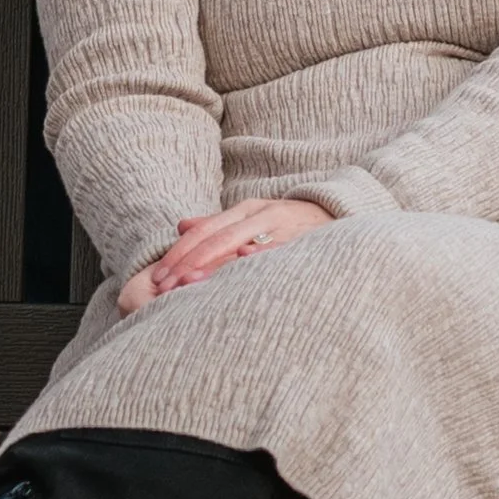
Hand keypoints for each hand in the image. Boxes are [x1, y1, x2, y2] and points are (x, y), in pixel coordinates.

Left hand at [118, 197, 330, 314]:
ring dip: (212, 264)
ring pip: (239, 242)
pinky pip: (276, 248)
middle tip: (166, 288)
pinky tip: (243, 261)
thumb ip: (219, 224)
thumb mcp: (254, 217)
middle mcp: (258, 213)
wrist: (340, 211)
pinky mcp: (301, 238)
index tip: (158, 279)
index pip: (203, 231)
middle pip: (214, 238)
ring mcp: (280, 224)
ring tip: (189, 284)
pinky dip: (260, 254)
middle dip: (188, 264)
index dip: (178, 254)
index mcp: (244, 210)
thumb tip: (181, 226)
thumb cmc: (291, 223)